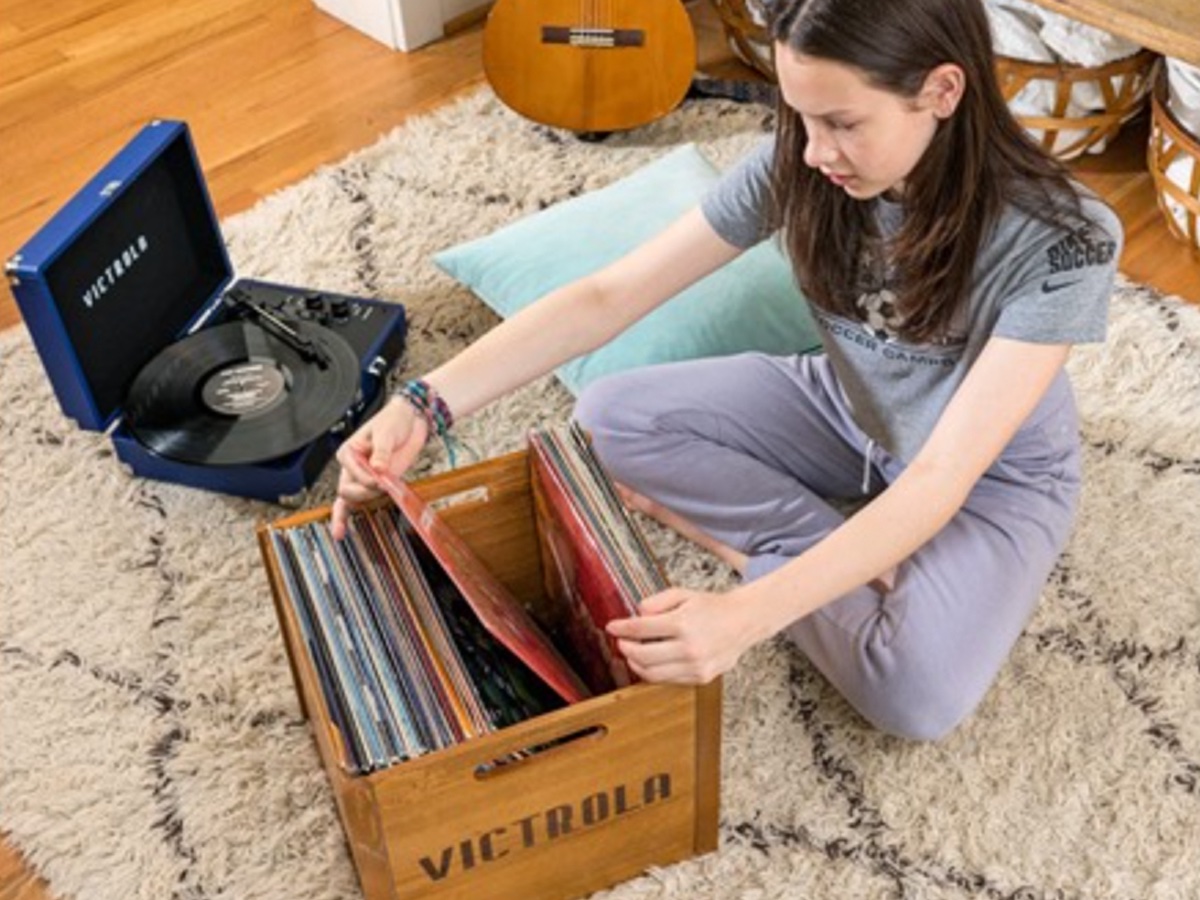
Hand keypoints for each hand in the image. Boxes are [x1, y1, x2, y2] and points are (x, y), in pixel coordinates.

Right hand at [331, 397, 428, 538]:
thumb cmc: (393, 421)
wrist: (410, 422)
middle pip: (348, 491)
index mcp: (348, 452)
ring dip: (369, 498)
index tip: (381, 473)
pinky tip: (340, 532)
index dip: (367, 479)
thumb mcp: (386, 432)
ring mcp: (362, 479)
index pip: (351, 475)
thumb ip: (382, 452)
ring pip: (351, 500)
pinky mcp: (374, 486)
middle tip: (383, 483)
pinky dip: (345, 518)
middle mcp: (351, 468)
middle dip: (366, 491)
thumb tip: (378, 468)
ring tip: (385, 485)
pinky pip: (353, 504)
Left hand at [605, 587, 761, 684]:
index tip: (611, 627)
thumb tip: (636, 614)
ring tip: (632, 653)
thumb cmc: (711, 607)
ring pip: (653, 674)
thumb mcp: (682, 594)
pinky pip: (668, 680)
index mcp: (683, 623)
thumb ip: (656, 601)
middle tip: (620, 642)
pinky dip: (654, 672)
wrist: (743, 621)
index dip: (621, 628)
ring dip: (636, 664)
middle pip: (642, 656)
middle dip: (625, 649)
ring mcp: (696, 665)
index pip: (641, 628)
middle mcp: (689, 647)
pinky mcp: (701, 677)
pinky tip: (650, 662)